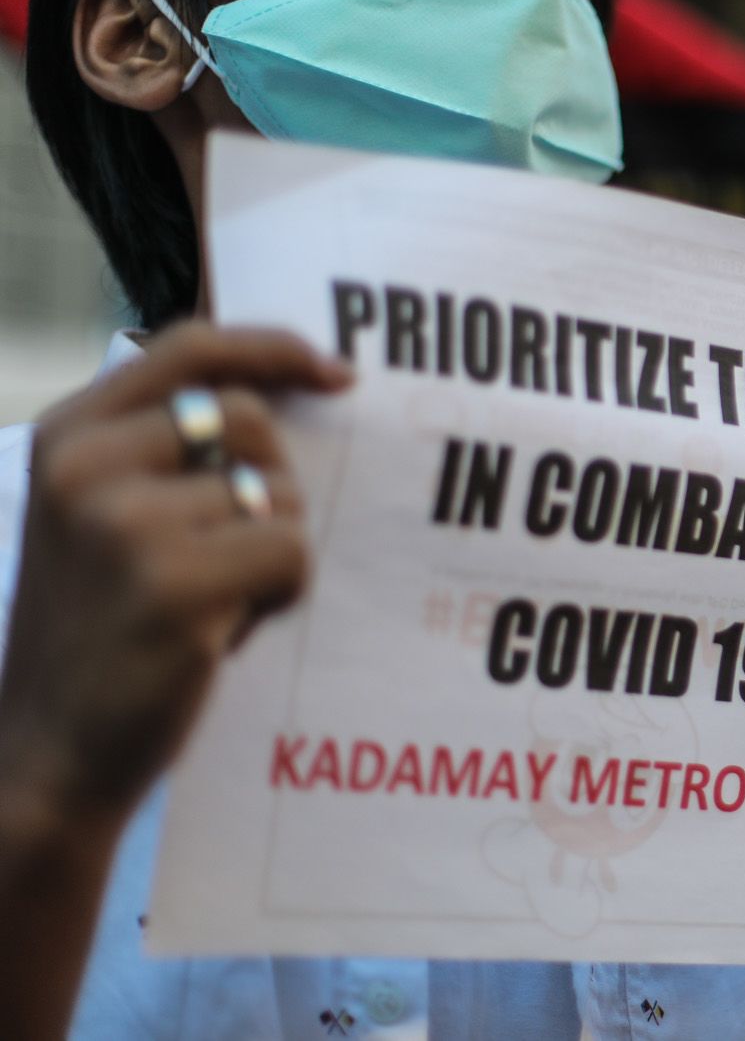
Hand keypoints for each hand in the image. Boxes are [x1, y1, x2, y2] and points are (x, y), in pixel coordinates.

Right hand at [0, 322, 349, 821]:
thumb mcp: (103, 516)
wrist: (51, 755)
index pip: (187, 346)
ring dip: (268, 553)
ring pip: (277, 496)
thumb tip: (288, 384)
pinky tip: (225, 632)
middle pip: (250, 421)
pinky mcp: (174, 583)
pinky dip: (281, 595)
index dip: (273, 347)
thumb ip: (166, 450)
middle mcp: (85, 466)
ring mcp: (125, 523)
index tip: (337, 371)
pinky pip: (290, 553)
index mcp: (67, 437)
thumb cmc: (103, 630)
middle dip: (269, 486)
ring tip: (208, 605)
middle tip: (227, 557)